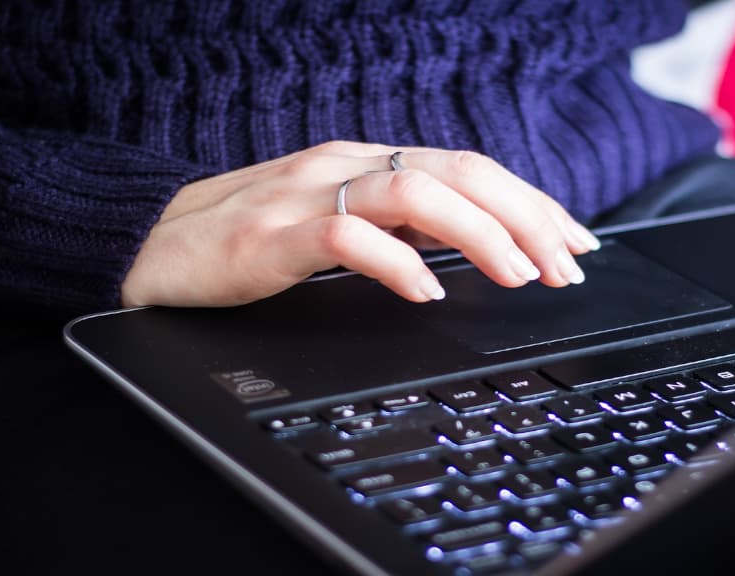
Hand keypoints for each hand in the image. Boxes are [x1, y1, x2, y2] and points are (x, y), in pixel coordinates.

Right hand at [120, 141, 600, 307]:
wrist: (156, 242)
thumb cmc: (256, 237)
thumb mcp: (345, 221)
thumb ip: (406, 226)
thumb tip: (479, 248)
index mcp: (372, 163)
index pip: (473, 170)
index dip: (533, 203)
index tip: (577, 241)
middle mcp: (349, 166)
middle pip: (460, 173)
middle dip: (527, 218)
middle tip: (567, 267)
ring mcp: (310, 196)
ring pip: (416, 194)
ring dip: (481, 236)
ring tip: (521, 277)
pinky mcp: (271, 236)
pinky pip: (346, 237)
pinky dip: (398, 262)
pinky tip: (429, 291)